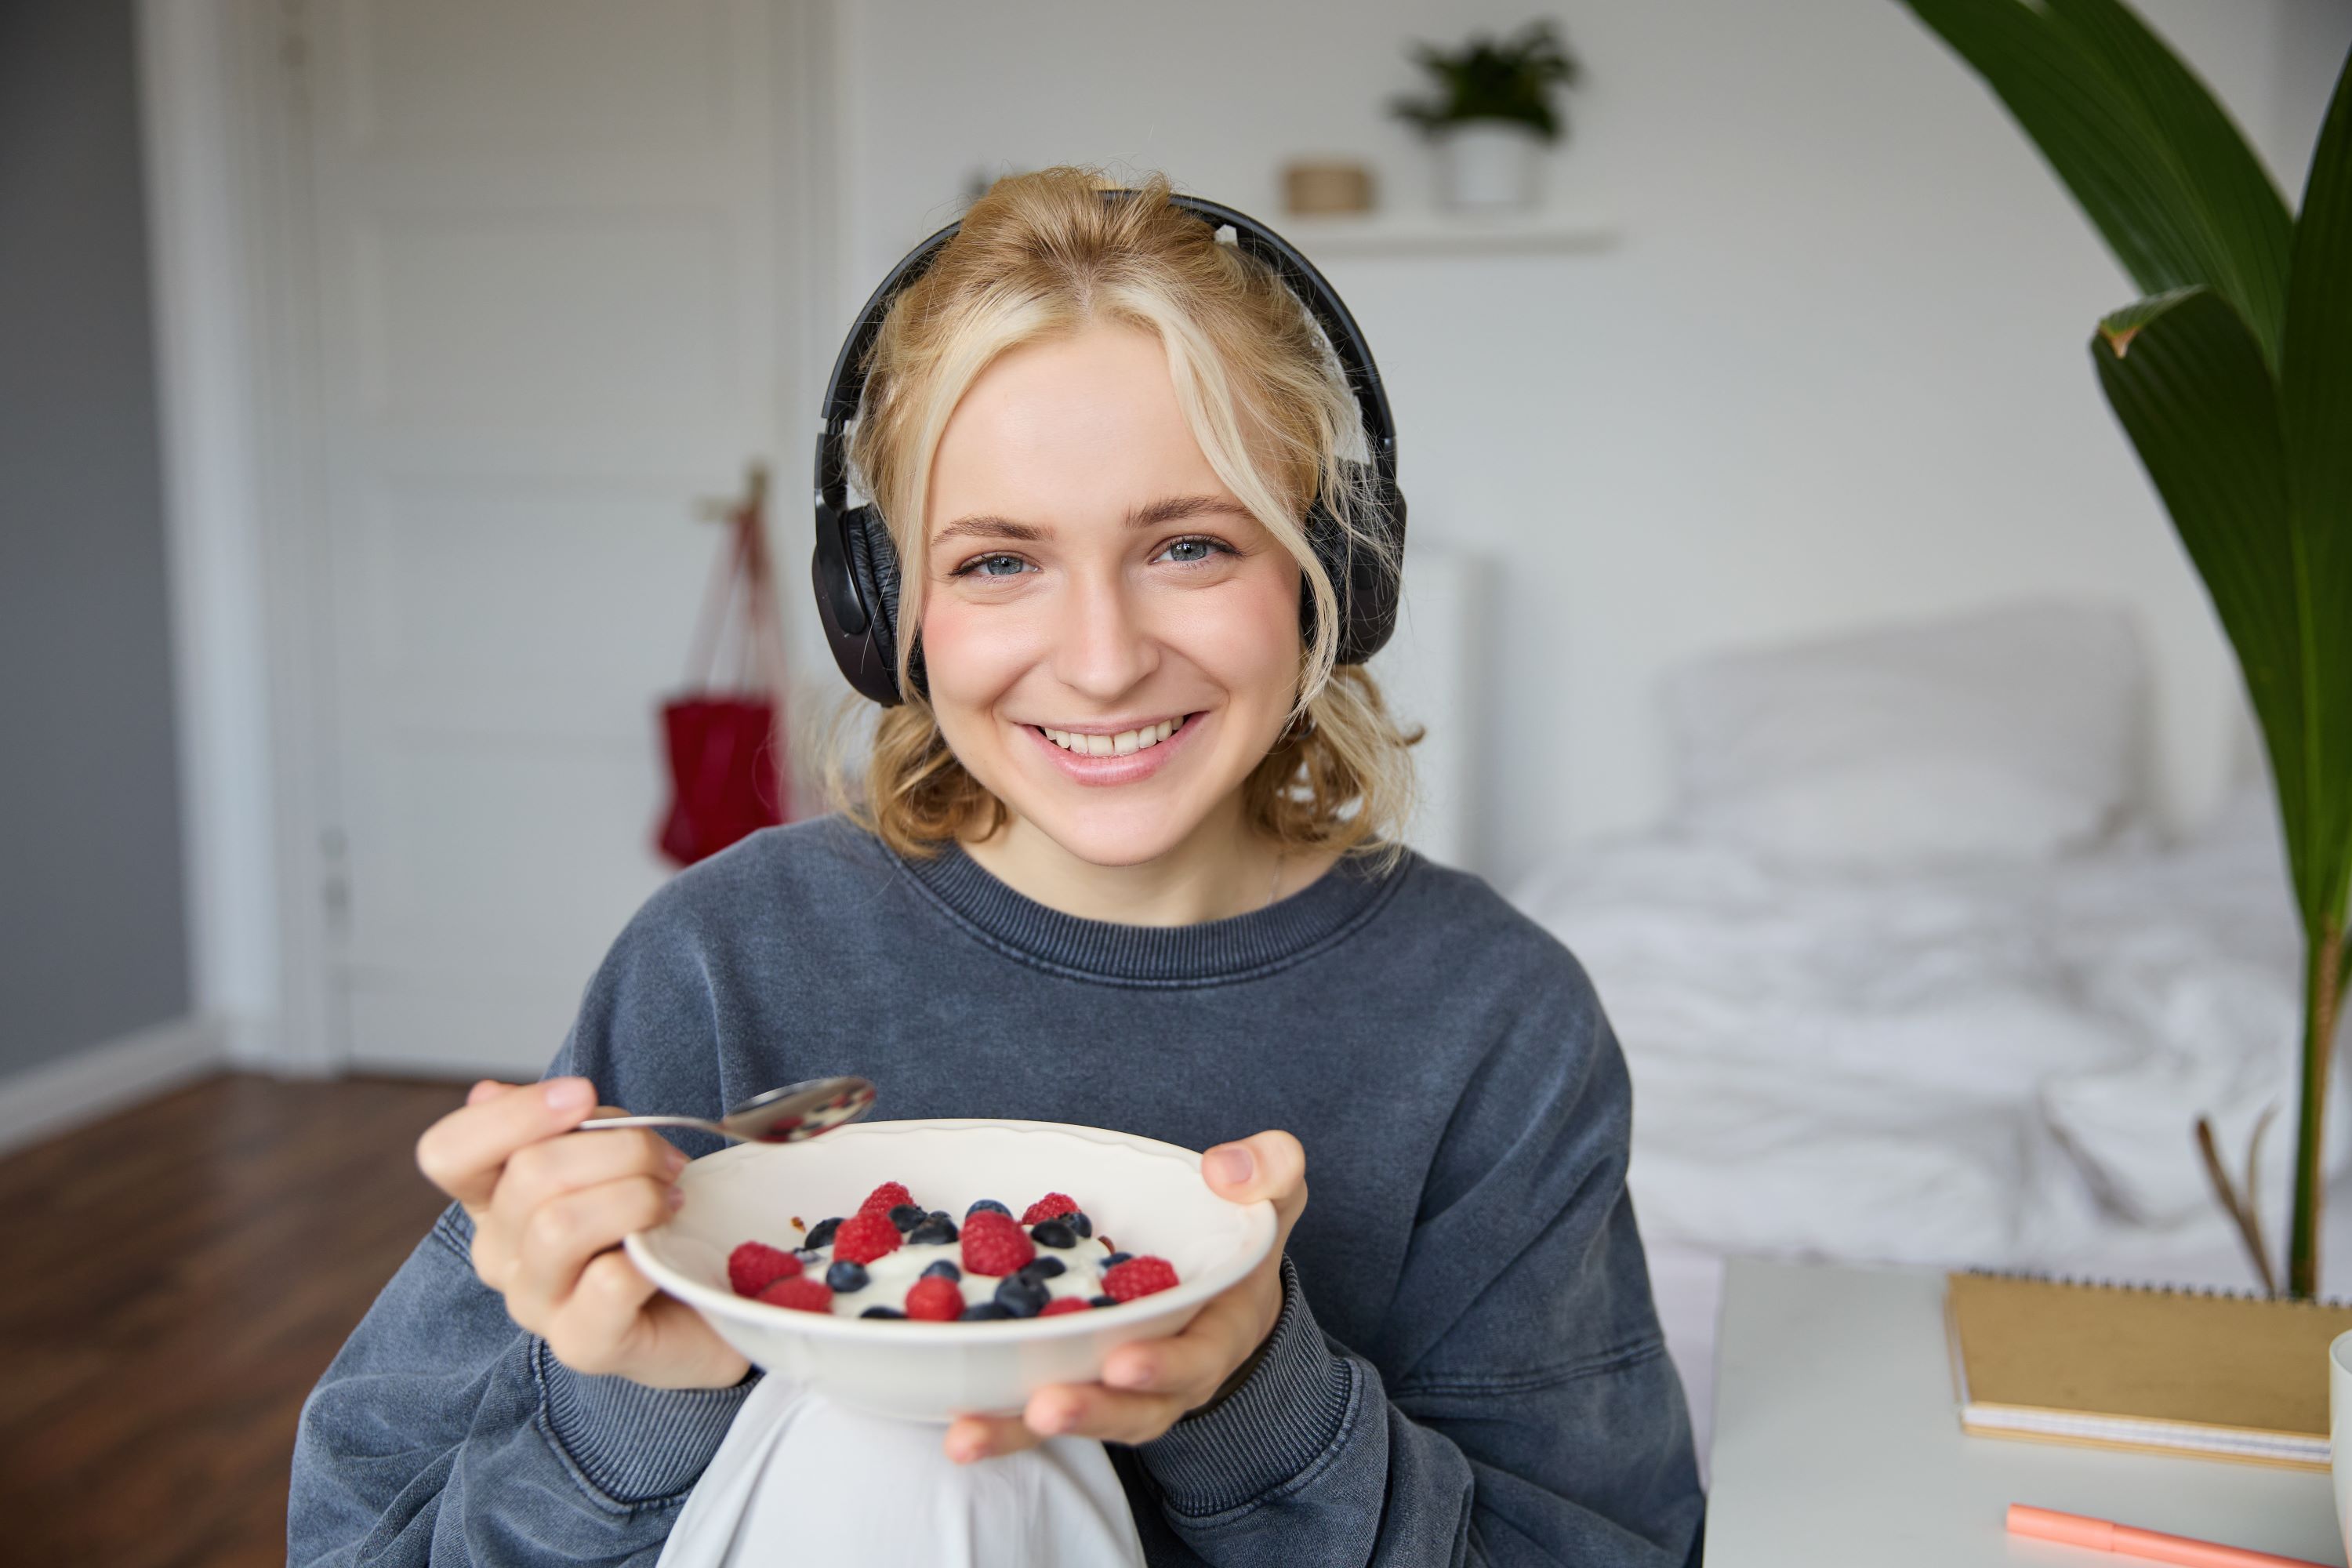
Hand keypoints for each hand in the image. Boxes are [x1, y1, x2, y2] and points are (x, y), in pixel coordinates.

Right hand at [415, 1077, 749, 1389]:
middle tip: (667, 1160)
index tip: (582, 1095)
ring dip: (636, 1196)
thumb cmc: (653, 1218)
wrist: (709, 1297)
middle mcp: (499, 1255)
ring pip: (559, 1226)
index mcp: (493, 1199)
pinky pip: (607, 1284)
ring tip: (672, 1200)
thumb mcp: (610, 1153)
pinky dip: (647, 1256)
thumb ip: (562, 1124)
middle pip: (529, 1175)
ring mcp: (535, 1305)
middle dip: (618, 1148)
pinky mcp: (584, 1345)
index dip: (509, 1115)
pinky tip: (667, 1251)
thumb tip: (487, 1091)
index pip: (447, 1153)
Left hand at [943, 1130, 1305, 1462]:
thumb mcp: (1274, 1193)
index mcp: (1217, 1334)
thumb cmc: (1239, 1232)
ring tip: (966, 1434)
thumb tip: (1225, 1166)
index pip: (1196, 1359)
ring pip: (1071, 1420)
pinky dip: (992, 1415)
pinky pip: (1030, 1405)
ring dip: (1018, 1431)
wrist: (1221, 1283)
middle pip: (1130, 1411)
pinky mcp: (1067, 1379)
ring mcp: (1114, 1388)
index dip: (1164, 1366)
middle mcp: (1167, 1377)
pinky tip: (948, 1417)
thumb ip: (1269, 1170)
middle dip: (1088, 1411)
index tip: (1125, 1362)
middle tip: (1045, 1406)